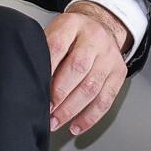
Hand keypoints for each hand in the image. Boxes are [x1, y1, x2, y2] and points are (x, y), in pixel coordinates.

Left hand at [45, 1, 130, 136]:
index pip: (58, 45)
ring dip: (72, 109)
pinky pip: (105, 100)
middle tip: (46, 108)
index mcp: (73, 24)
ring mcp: (109, 57)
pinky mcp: (119, 73)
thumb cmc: (72, 33)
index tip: (36, 85)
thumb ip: (45, 49)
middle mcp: (94, 39)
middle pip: (77, 68)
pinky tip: (76, 125)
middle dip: (59, 93)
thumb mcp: (56, 30)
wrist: (101, 25)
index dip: (47, 68)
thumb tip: (31, 77)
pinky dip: (90, 117)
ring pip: (91, 87)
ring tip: (56, 121)